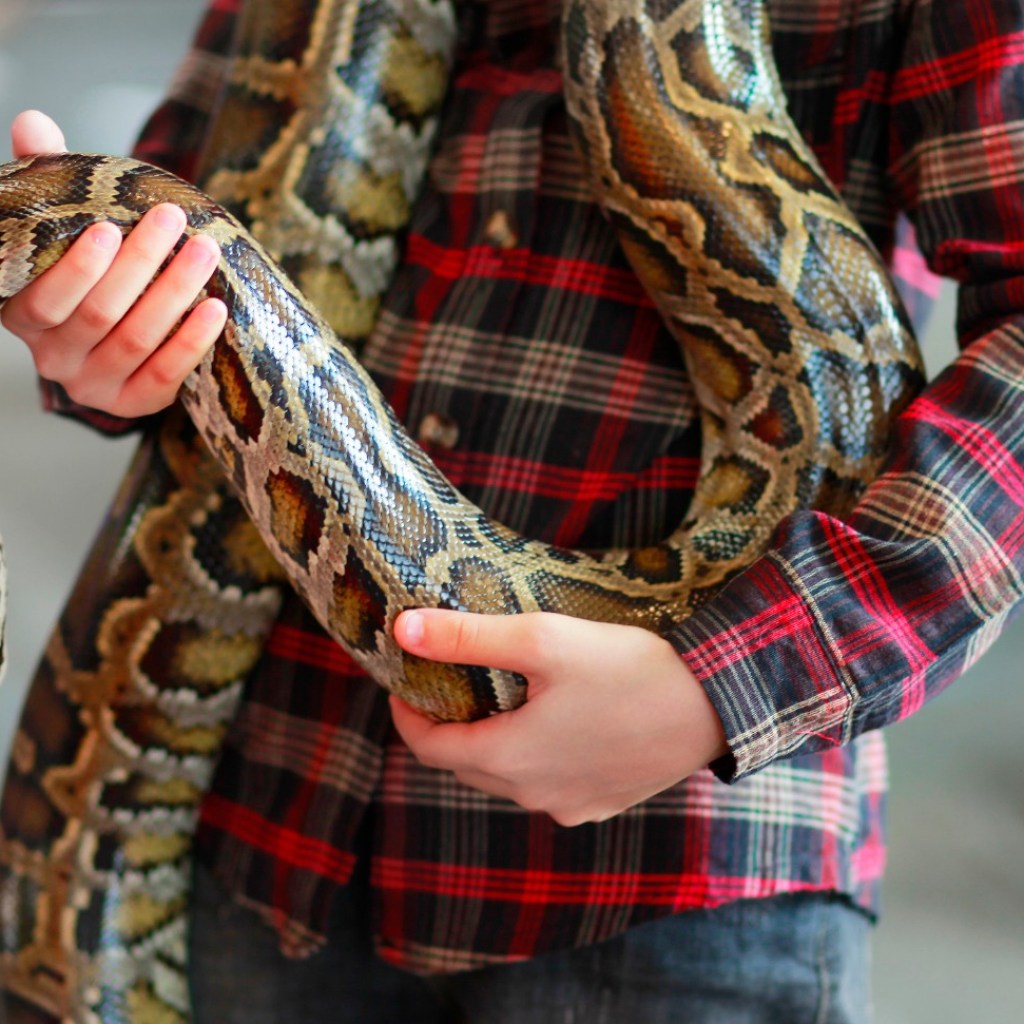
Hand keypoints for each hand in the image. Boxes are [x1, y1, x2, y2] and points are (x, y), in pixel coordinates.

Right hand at [1, 109, 225, 417]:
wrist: (117, 340)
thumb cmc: (90, 272)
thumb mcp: (62, 228)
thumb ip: (46, 178)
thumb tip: (34, 122)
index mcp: (24, 313)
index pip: (45, 295)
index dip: (78, 266)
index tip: (109, 226)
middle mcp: (51, 356)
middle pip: (98, 312)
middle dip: (139, 263)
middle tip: (172, 219)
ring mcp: (93, 385)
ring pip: (137, 339)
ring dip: (174, 293)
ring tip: (205, 252)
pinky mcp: (133, 403)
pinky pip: (166, 375)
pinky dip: (192, 340)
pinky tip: (216, 308)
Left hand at [391, 609, 728, 825]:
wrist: (717, 705)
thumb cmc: (630, 667)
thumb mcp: (542, 639)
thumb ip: (467, 636)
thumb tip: (402, 630)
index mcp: (509, 758)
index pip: (428, 747)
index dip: (406, 714)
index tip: (404, 683)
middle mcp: (533, 795)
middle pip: (466, 764)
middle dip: (448, 726)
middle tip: (449, 683)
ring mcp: (571, 806)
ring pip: (508, 777)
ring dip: (492, 742)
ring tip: (500, 698)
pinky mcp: (603, 804)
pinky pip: (549, 786)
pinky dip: (534, 757)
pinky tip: (554, 724)